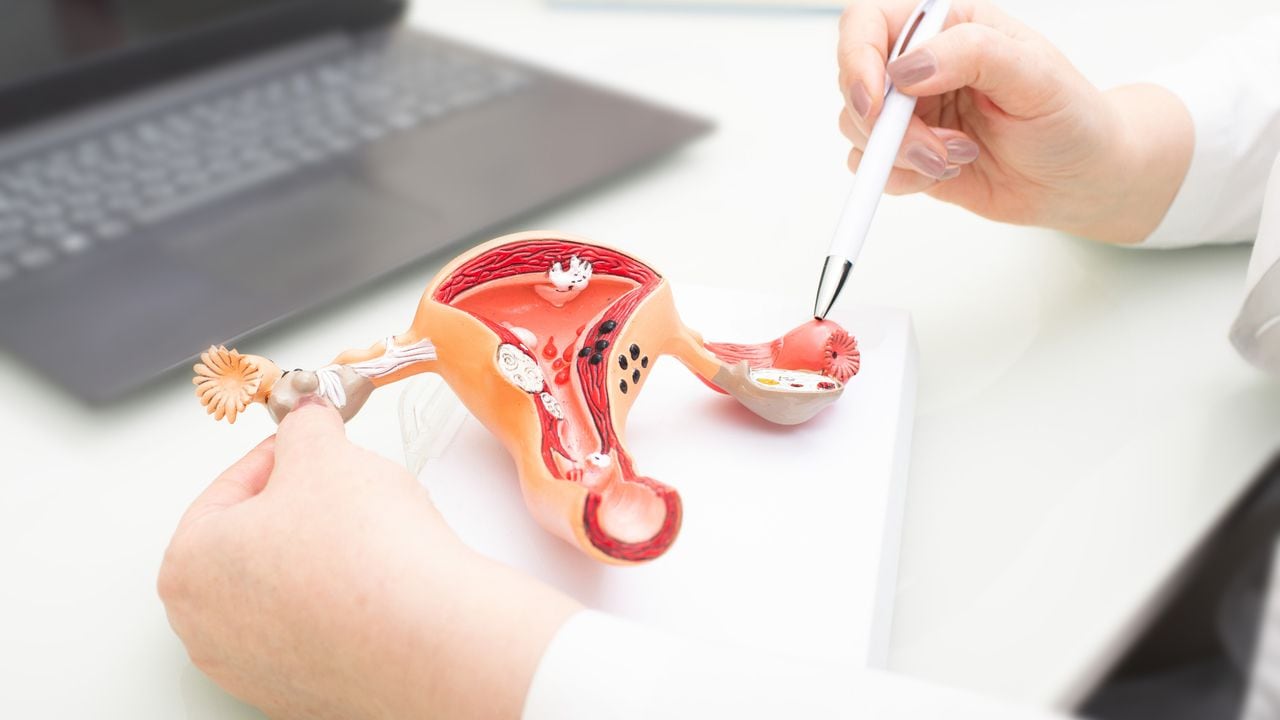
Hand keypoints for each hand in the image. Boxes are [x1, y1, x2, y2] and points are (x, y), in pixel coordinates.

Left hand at [158, 398, 580, 719]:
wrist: (430, 640)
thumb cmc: (366, 558)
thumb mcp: (325, 450)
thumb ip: (305, 425)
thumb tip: (307, 422)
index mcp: (188, 565)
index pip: (230, 486)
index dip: (282, 454)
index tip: (312, 444)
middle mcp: (206, 629)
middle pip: (252, 542)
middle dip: (298, 508)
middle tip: (342, 488)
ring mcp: (251, 669)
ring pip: (284, 588)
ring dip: (320, 556)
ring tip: (369, 537)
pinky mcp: (302, 693)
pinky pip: (316, 628)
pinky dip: (341, 602)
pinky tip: (379, 582)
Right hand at [837, 0, 1192, 242]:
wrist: (1080, 179)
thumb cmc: (1070, 118)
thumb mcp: (1035, 75)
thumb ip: (974, 55)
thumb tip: (910, 66)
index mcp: (946, 26)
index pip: (868, 23)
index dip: (856, 58)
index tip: (875, 102)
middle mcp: (920, 64)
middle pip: (854, 81)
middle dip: (885, 124)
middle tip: (934, 147)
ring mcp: (910, 112)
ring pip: (858, 129)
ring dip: (901, 154)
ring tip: (957, 157)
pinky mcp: (907, 154)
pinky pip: (874, 167)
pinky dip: (902, 178)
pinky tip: (948, 172)